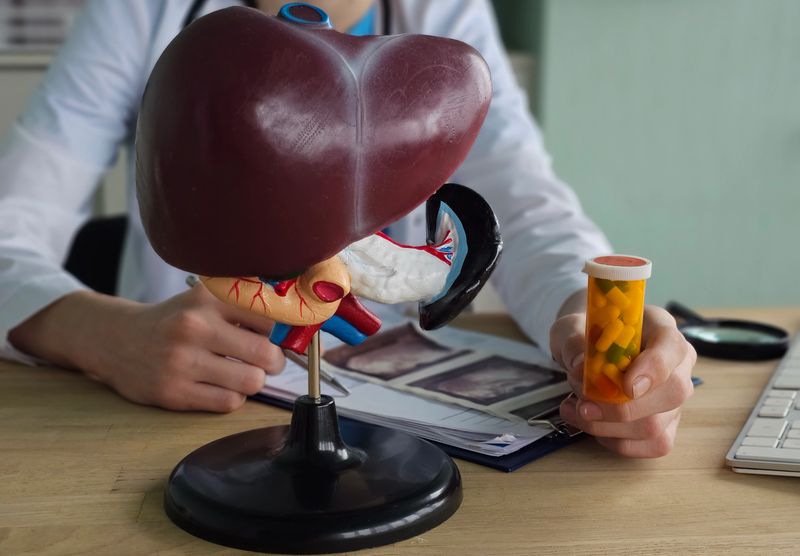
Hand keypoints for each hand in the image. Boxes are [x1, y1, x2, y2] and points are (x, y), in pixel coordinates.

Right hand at [10, 285, 284, 412]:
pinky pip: (228, 402)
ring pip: (251, 381)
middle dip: (274, 360)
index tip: (288, 336)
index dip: (285, 330)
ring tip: (242, 372)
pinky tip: (220, 385)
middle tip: (267, 359)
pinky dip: (233, 396)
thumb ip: (245, 303)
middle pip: (266, 353)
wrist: (116, 340)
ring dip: (254, 380)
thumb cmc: (173, 320)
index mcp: (207, 298)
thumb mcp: (204, 299)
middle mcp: (194, 327)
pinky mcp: (173, 393)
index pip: (269, 316)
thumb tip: (296, 321)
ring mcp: (182, 362)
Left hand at [550, 304, 695, 456]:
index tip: (626, 386)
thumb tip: (581, 369)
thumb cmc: (584, 335)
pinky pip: (654, 445)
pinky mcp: (667, 425)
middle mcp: (677, 364)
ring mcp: (674, 398)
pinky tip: (594, 427)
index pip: (672, 346)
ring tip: (576, 411)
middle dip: (621, 408)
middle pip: (672, 393)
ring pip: (657, 425)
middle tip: (584, 406)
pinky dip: (618, 442)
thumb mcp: (570, 329)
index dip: (654, 368)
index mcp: (659, 328)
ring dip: (610, 427)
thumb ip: (574, 344)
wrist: (586, 350)